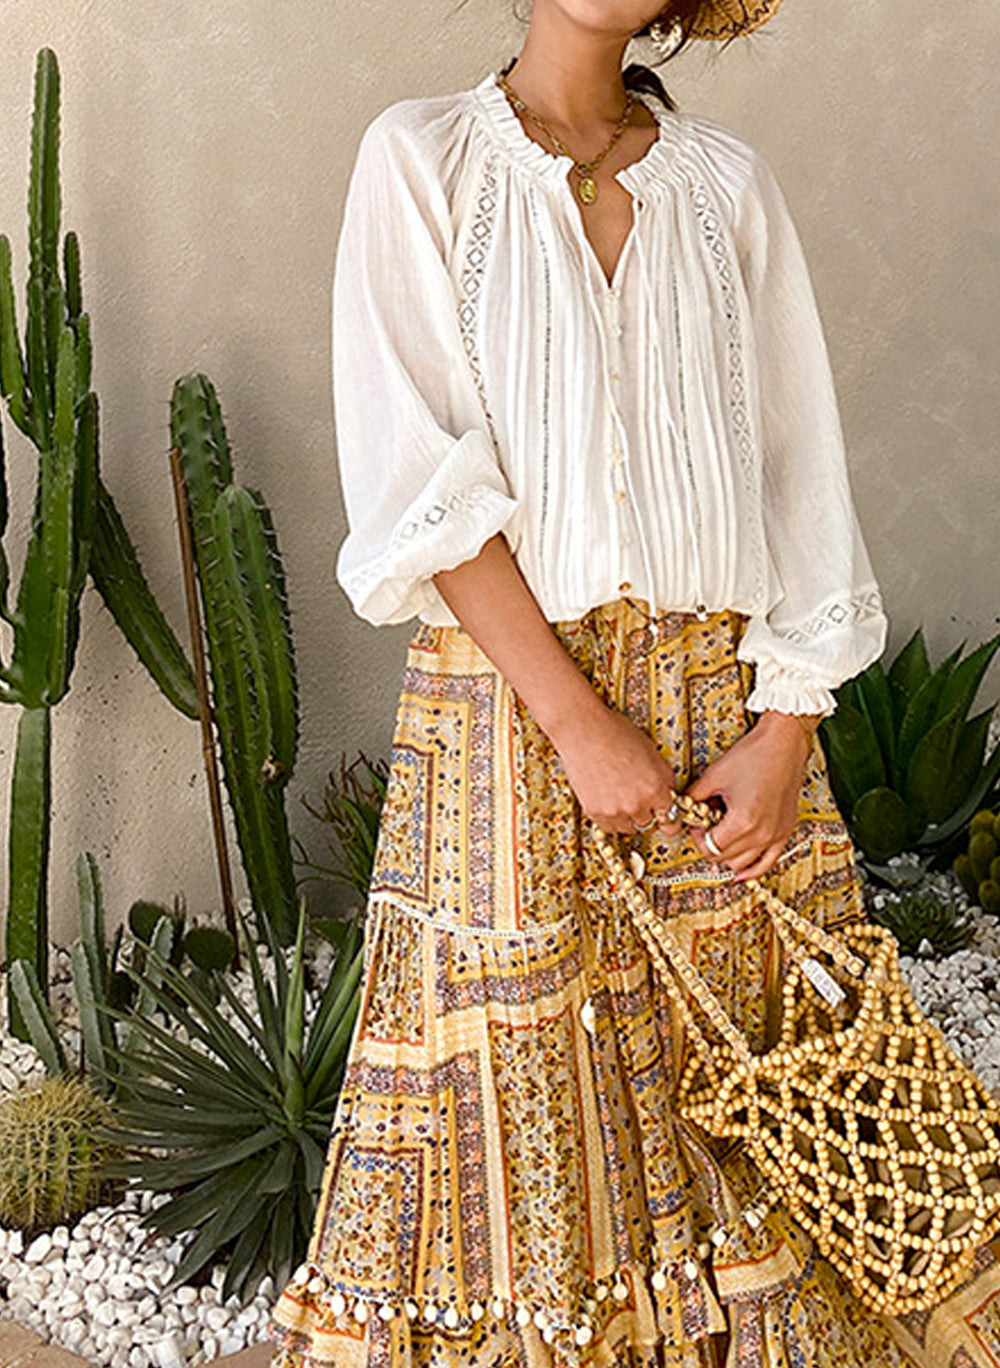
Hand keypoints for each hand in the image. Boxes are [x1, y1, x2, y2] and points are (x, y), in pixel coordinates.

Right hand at [550, 700, 684, 837]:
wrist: (583, 731)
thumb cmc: (615, 734)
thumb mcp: (652, 751)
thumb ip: (664, 777)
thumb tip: (669, 792)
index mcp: (655, 789)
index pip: (671, 819)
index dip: (669, 817)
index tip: (666, 818)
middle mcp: (637, 804)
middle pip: (649, 824)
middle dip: (647, 813)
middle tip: (639, 798)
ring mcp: (615, 810)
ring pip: (628, 828)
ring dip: (629, 818)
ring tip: (622, 798)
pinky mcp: (594, 812)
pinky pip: (608, 827)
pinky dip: (611, 819)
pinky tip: (610, 803)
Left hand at [683, 712, 816, 879]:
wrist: (784, 745)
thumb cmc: (752, 756)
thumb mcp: (714, 776)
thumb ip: (694, 798)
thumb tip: (683, 810)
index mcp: (743, 822)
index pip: (709, 847)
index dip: (697, 836)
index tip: (698, 821)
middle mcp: (762, 834)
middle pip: (724, 858)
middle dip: (710, 843)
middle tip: (708, 824)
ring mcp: (776, 835)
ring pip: (742, 864)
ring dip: (728, 853)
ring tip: (724, 833)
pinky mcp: (785, 832)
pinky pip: (767, 863)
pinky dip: (752, 869)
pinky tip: (740, 873)